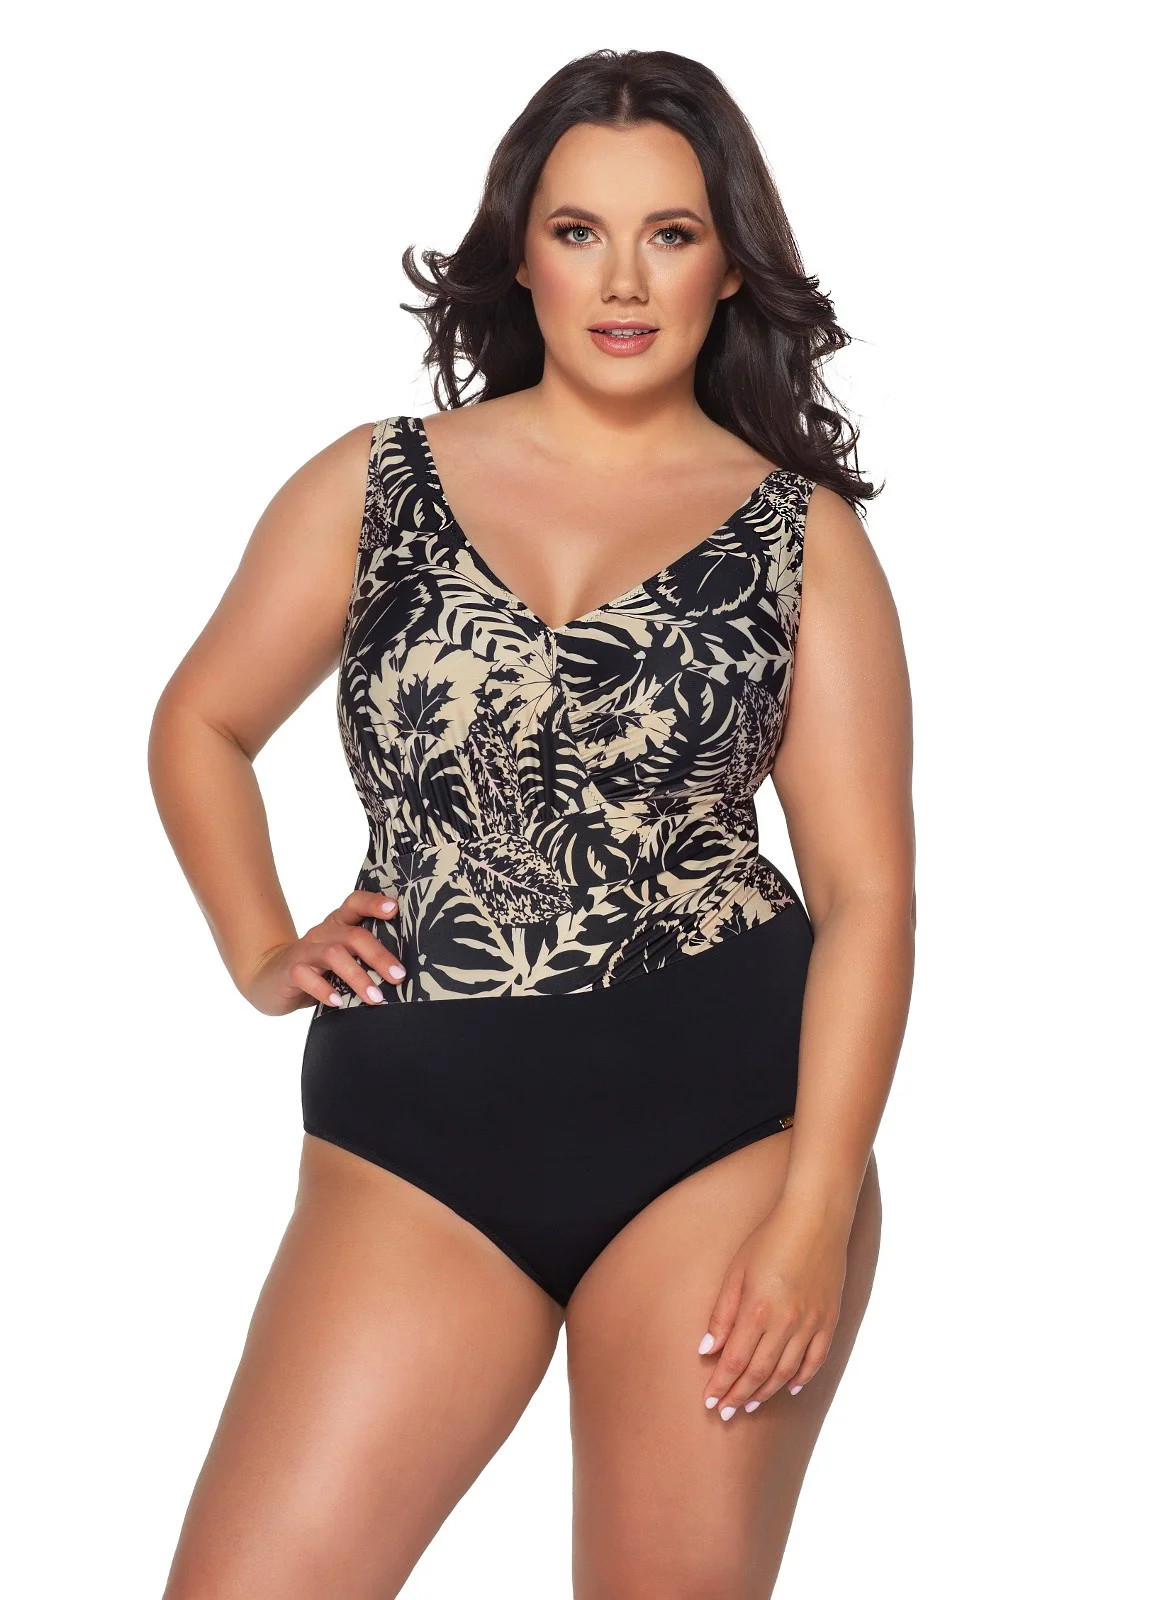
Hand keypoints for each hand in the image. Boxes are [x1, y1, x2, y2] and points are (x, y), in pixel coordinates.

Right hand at [243, 891, 404, 1015]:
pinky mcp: (290, 971)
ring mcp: (305, 950)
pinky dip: (324, 989)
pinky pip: (306, 976)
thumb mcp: (342, 958)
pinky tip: (338, 1002)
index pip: (355, 903)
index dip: (373, 903)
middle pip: (353, 935)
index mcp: (338, 925)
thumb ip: (365, 957)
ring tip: (376, 997)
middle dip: (379, 956)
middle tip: (398, 977)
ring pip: (333, 954)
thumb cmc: (318, 969)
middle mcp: (323, 933)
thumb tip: (404, 973)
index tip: (394, 909)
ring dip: (358, 976)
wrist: (269, 978)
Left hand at [697, 1198, 848, 1418]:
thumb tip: (707, 1349)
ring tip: (750, 1405)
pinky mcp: (829, 1319)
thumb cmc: (770, 1238)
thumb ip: (722, 1313)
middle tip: (724, 1413)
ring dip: (766, 1392)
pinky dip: (802, 1378)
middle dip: (738, 1396)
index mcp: (758, 1310)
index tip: (709, 1401)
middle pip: (758, 1373)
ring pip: (786, 1372)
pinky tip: (790, 1388)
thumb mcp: (736, 1270)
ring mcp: (810, 1324)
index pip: (735, 1361)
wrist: (816, 1218)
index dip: (721, 1385)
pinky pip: (816, 1360)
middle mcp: (786, 1323)